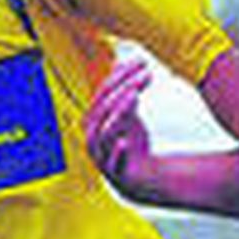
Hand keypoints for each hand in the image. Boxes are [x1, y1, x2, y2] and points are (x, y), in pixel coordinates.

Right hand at [84, 57, 157, 196]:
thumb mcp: (128, 112)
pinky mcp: (116, 174)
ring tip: (134, 96)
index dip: (120, 76)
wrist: (141, 176)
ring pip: (104, 134)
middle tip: (145, 75)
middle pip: (103, 109)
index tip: (142, 62)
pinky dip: (116, 153)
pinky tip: (125, 143)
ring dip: (118, 113)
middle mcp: (93, 137)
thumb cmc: (132, 142)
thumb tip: (118, 62)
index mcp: (94, 120)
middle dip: (123, 89)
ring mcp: (103, 156)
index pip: (103, 93)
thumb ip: (122, 91)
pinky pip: (112, 164)